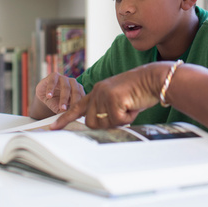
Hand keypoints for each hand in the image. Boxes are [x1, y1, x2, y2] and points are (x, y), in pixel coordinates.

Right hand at [35, 72, 85, 113]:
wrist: (44, 94)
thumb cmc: (55, 101)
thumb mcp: (61, 108)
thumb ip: (67, 112)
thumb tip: (73, 119)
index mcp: (78, 89)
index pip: (81, 97)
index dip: (80, 106)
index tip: (79, 115)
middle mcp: (72, 82)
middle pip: (76, 91)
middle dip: (73, 102)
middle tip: (72, 112)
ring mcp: (63, 78)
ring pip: (66, 86)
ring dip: (64, 98)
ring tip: (61, 107)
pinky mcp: (53, 76)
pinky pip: (53, 81)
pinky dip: (51, 89)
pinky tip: (49, 96)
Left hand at [50, 63, 168, 129]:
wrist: (154, 79)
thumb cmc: (140, 91)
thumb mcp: (119, 100)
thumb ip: (106, 110)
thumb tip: (100, 125)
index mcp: (98, 91)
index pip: (77, 107)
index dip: (65, 119)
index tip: (53, 127)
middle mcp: (98, 91)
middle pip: (91, 122)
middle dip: (106, 124)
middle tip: (122, 113)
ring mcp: (104, 93)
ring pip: (103, 123)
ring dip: (118, 120)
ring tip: (129, 107)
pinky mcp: (113, 97)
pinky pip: (117, 120)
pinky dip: (128, 117)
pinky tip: (133, 105)